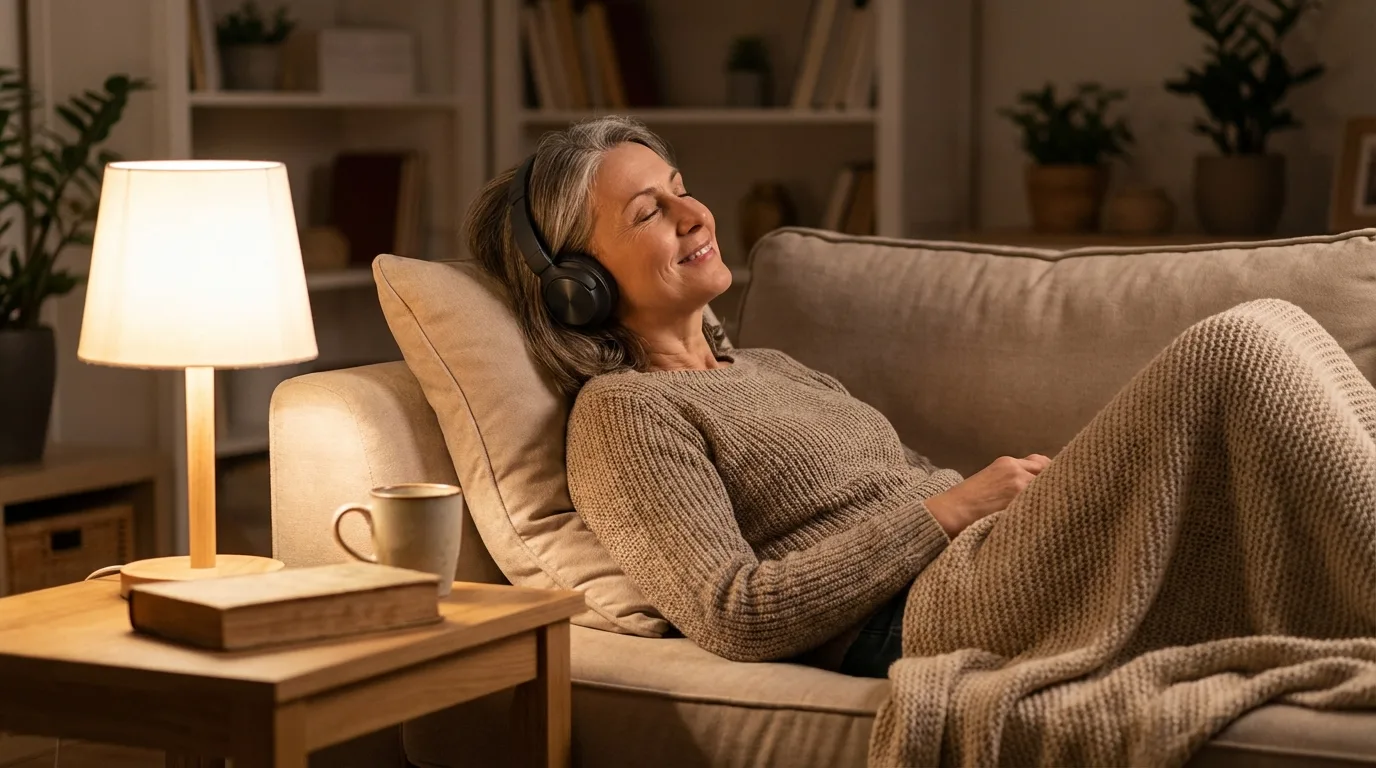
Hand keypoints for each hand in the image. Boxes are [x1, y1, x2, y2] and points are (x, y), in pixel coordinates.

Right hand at [924, 454, 1050, 537]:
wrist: (949, 513)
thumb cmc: (965, 504)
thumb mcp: (988, 483)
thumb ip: (1011, 481)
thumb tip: (1034, 491)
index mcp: (1006, 462)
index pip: (1040, 462)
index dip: (1052, 473)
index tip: (1059, 484)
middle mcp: (1016, 468)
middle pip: (1050, 471)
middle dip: (1058, 483)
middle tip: (1066, 498)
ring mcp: (1019, 482)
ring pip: (1050, 485)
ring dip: (1056, 496)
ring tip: (1062, 510)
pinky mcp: (1019, 498)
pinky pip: (1044, 500)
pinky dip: (1050, 507)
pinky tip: (1053, 518)